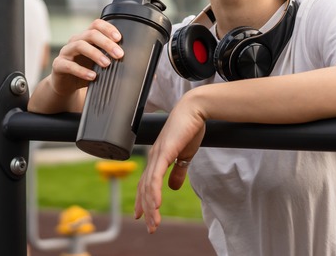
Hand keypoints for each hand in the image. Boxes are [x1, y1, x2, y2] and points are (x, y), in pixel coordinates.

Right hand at [49, 19, 123, 95]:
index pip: (96, 25)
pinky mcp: (58, 65)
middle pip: (90, 34)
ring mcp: (66, 52)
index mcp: (86, 37)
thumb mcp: (99, 62)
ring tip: (107, 64)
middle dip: (106, 43)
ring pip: (79, 45)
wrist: (66, 85)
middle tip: (119, 54)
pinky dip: (82, 71)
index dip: (108, 28)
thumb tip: (132, 60)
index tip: (119, 38)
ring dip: (95, 54)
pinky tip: (92, 76)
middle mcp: (75, 41)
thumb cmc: (85, 70)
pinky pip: (69, 65)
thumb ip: (109, 57)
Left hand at [134, 93, 205, 233]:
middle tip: (150, 226)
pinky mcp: (163, 152)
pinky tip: (155, 205)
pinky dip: (154, 192)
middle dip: (146, 209)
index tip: (141, 216)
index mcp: (157, 157)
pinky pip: (155, 176)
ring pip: (148, 186)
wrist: (195, 110)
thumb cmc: (190, 128)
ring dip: (150, 206)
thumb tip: (173, 187)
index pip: (146, 183)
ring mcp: (157, 155)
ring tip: (153, 222)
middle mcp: (153, 157)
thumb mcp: (185, 155)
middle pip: (144, 188)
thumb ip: (178, 171)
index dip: (142, 200)